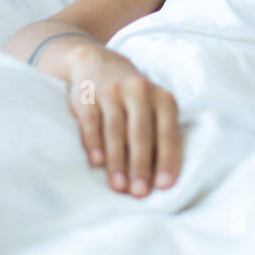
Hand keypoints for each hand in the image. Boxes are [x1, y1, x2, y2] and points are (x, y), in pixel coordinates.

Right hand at [63, 43, 182, 197]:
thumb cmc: (133, 97)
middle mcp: (139, 91)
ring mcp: (111, 92)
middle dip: (141, 165)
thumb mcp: (153, 107)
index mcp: (162, 98)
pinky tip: (96, 163)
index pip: (167, 132)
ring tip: (119, 186)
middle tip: (139, 192)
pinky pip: (90, 122)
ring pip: (115, 131)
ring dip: (117, 161)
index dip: (166, 159)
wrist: (97, 63)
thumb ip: (159, 134)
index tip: (164, 185)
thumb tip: (161, 176)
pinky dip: (94, 143)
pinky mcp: (86, 96)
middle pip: (141, 133)